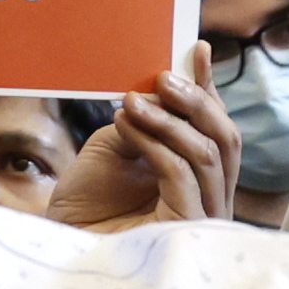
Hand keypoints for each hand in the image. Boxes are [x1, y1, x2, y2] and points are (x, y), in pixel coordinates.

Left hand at [52, 58, 237, 229]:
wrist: (62, 238)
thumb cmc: (89, 199)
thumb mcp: (118, 144)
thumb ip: (147, 119)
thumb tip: (167, 86)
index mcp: (201, 176)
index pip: (216, 128)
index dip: (209, 89)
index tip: (196, 49)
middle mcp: (211, 196)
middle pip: (226, 140)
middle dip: (196, 102)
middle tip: (163, 77)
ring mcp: (202, 215)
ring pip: (206, 154)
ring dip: (169, 121)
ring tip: (132, 101)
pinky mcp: (185, 228)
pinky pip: (180, 174)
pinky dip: (155, 144)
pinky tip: (126, 124)